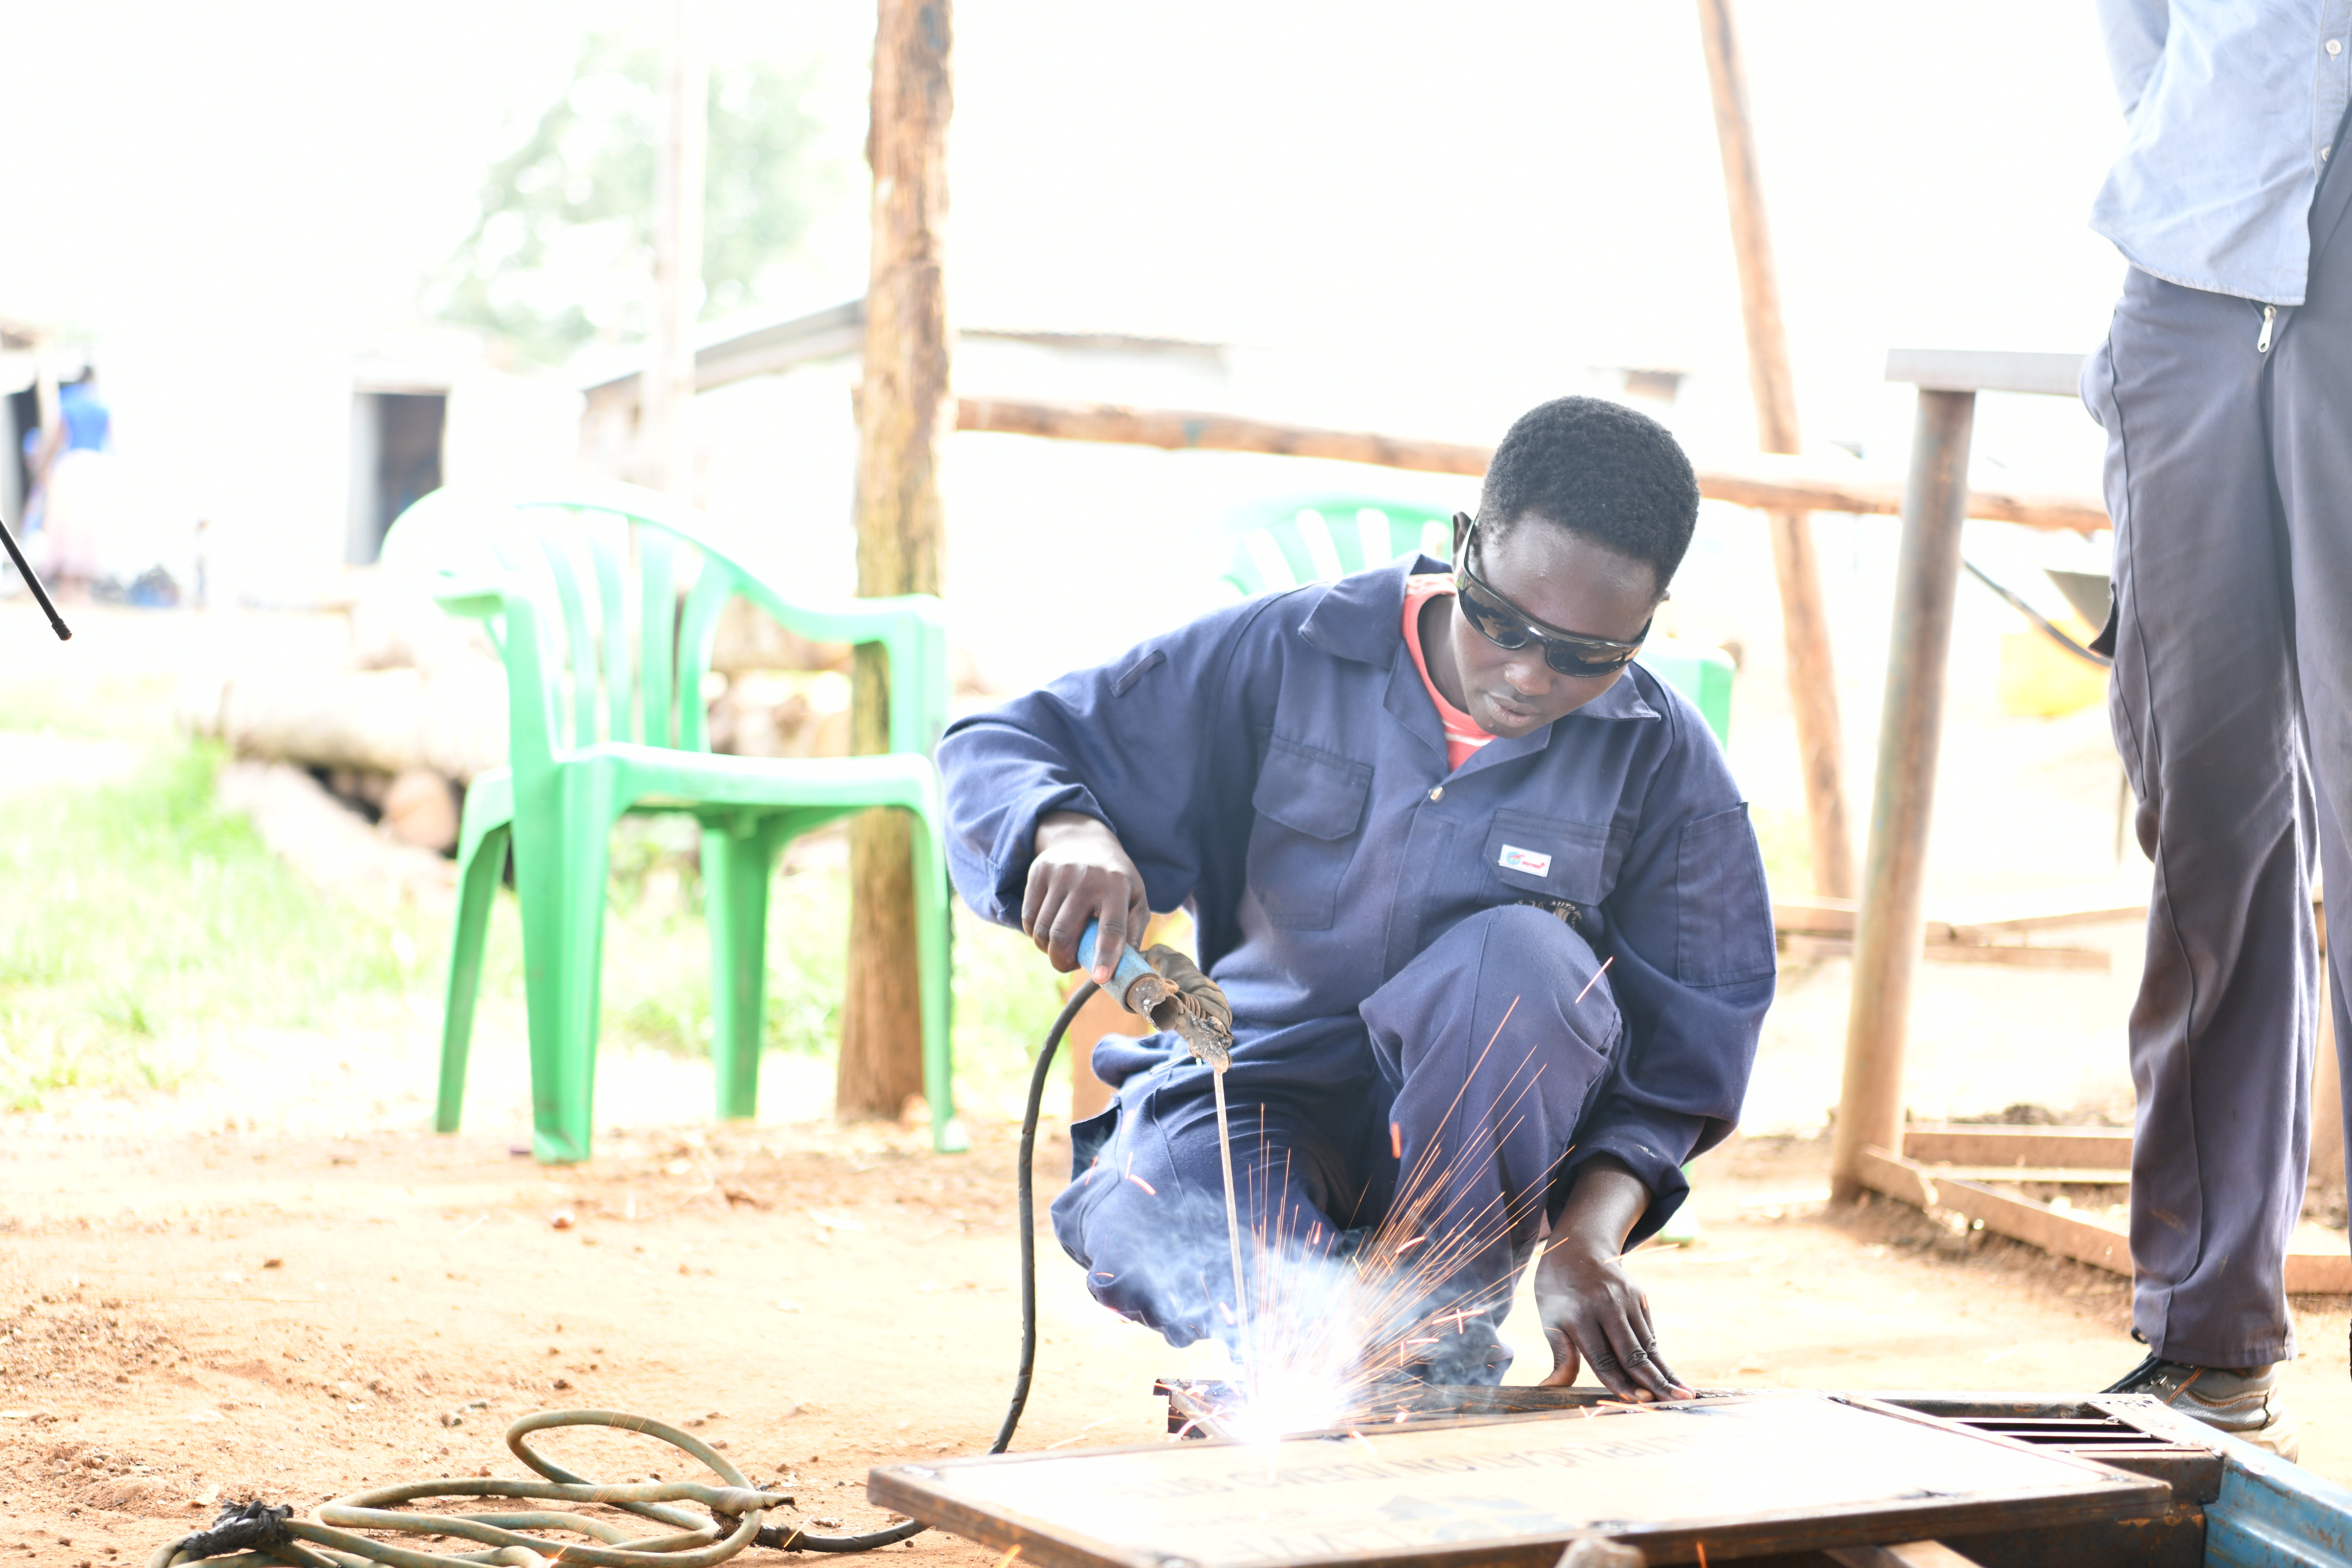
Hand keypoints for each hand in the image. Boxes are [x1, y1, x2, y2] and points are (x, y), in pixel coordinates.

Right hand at [1022, 811, 1149, 982]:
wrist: (1083, 839)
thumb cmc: (1115, 879)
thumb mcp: (1135, 898)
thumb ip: (1134, 932)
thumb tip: (1127, 968)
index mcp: (1118, 887)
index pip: (1111, 928)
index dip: (1105, 956)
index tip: (1100, 978)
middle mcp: (1087, 878)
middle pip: (1064, 934)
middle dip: (1062, 961)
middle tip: (1069, 964)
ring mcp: (1059, 874)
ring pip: (1041, 931)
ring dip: (1048, 950)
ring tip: (1061, 946)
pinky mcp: (1038, 873)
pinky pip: (1028, 919)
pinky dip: (1035, 934)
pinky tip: (1048, 929)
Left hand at [1533, 1158, 1690, 1402]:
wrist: (1579, 1245)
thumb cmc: (1557, 1289)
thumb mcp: (1550, 1317)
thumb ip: (1560, 1355)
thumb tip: (1549, 1389)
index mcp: (1578, 1314)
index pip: (1602, 1357)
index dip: (1620, 1381)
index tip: (1638, 1401)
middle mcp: (1605, 1306)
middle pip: (1632, 1352)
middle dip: (1655, 1382)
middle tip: (1677, 1403)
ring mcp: (1626, 1299)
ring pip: (1647, 1344)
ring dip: (1665, 1372)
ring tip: (1684, 1395)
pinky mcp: (1640, 1297)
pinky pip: (1649, 1333)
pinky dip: (1659, 1356)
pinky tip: (1672, 1376)